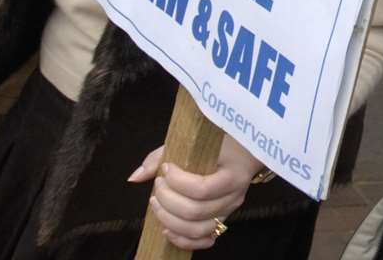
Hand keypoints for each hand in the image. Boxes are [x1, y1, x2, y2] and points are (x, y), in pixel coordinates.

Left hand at [130, 138, 262, 249]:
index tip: (166, 169)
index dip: (178, 182)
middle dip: (168, 201)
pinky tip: (167, 229)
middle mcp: (233, 197)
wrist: (246, 154)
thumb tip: (135, 177)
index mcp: (232, 175)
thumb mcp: (196, 141)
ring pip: (197, 230)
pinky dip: (182, 240)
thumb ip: (161, 156)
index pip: (202, 189)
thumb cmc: (220, 144)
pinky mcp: (221, 221)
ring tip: (157, 204)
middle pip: (195, 212)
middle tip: (158, 187)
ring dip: (170, 220)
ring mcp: (228, 212)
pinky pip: (204, 241)